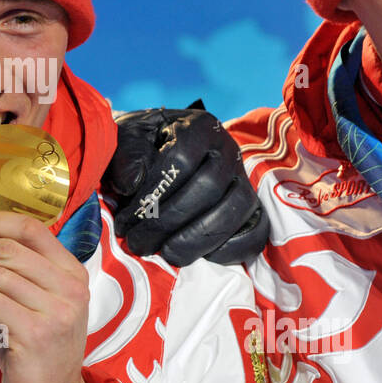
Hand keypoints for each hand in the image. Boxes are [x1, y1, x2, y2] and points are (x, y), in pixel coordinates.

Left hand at [103, 104, 268, 266]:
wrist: (157, 153)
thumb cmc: (141, 147)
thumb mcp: (125, 138)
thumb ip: (125, 155)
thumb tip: (131, 185)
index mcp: (199, 126)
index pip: (181, 160)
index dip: (153, 194)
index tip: (126, 218)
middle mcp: (228, 149)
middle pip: (209, 187)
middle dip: (169, 221)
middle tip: (138, 242)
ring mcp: (243, 179)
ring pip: (235, 209)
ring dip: (196, 239)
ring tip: (163, 252)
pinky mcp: (252, 207)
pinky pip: (256, 231)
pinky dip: (230, 249)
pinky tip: (195, 255)